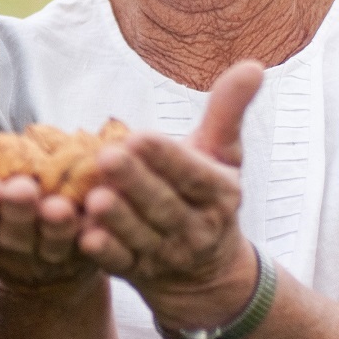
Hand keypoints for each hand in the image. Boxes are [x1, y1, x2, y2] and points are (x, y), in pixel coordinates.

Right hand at [0, 155, 100, 292]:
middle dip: (17, 209)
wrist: (42, 257)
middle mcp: (10, 249)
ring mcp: (47, 259)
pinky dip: (94, 232)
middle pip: (13, 231)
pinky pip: (89, 246)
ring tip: (60, 208)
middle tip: (23, 190)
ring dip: (55, 226)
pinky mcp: (82, 260)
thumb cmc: (3, 206)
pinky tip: (98, 215)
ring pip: (51, 243)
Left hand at [77, 61, 263, 326]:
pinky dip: (104, 252)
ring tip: (93, 196)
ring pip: (139, 236)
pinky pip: (120, 264)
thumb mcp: (224, 155)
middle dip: (135, 182)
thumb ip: (229, 112)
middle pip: (163, 204)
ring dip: (116, 218)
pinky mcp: (138, 273)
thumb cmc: (207, 196)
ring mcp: (166, 254)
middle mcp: (196, 228)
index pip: (192, 174)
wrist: (206, 274)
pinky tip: (84, 236)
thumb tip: (254, 65)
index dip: (167, 157)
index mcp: (218, 194)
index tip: (140, 135)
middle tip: (106, 157)